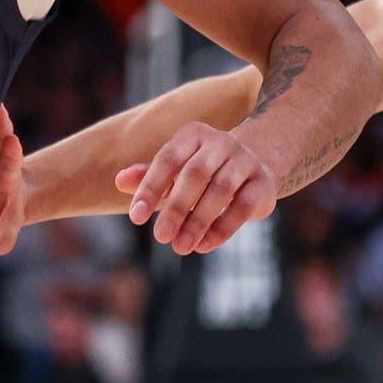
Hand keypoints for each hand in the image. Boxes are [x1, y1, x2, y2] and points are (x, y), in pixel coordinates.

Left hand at [116, 122, 277, 255]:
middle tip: (160, 237)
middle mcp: (221, 142)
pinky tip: (204, 245)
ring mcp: (245, 160)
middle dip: (176, 207)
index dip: (150, 187)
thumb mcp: (175, 171)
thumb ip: (148, 176)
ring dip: (198, 221)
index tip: (136, 218)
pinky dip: (223, 227)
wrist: (256, 164)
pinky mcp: (263, 183)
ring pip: (221, 190)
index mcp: (193, 135)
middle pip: (195, 174)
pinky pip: (243, 206)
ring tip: (180, 247)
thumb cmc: (203, 171)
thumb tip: (118, 181)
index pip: (168, 158)